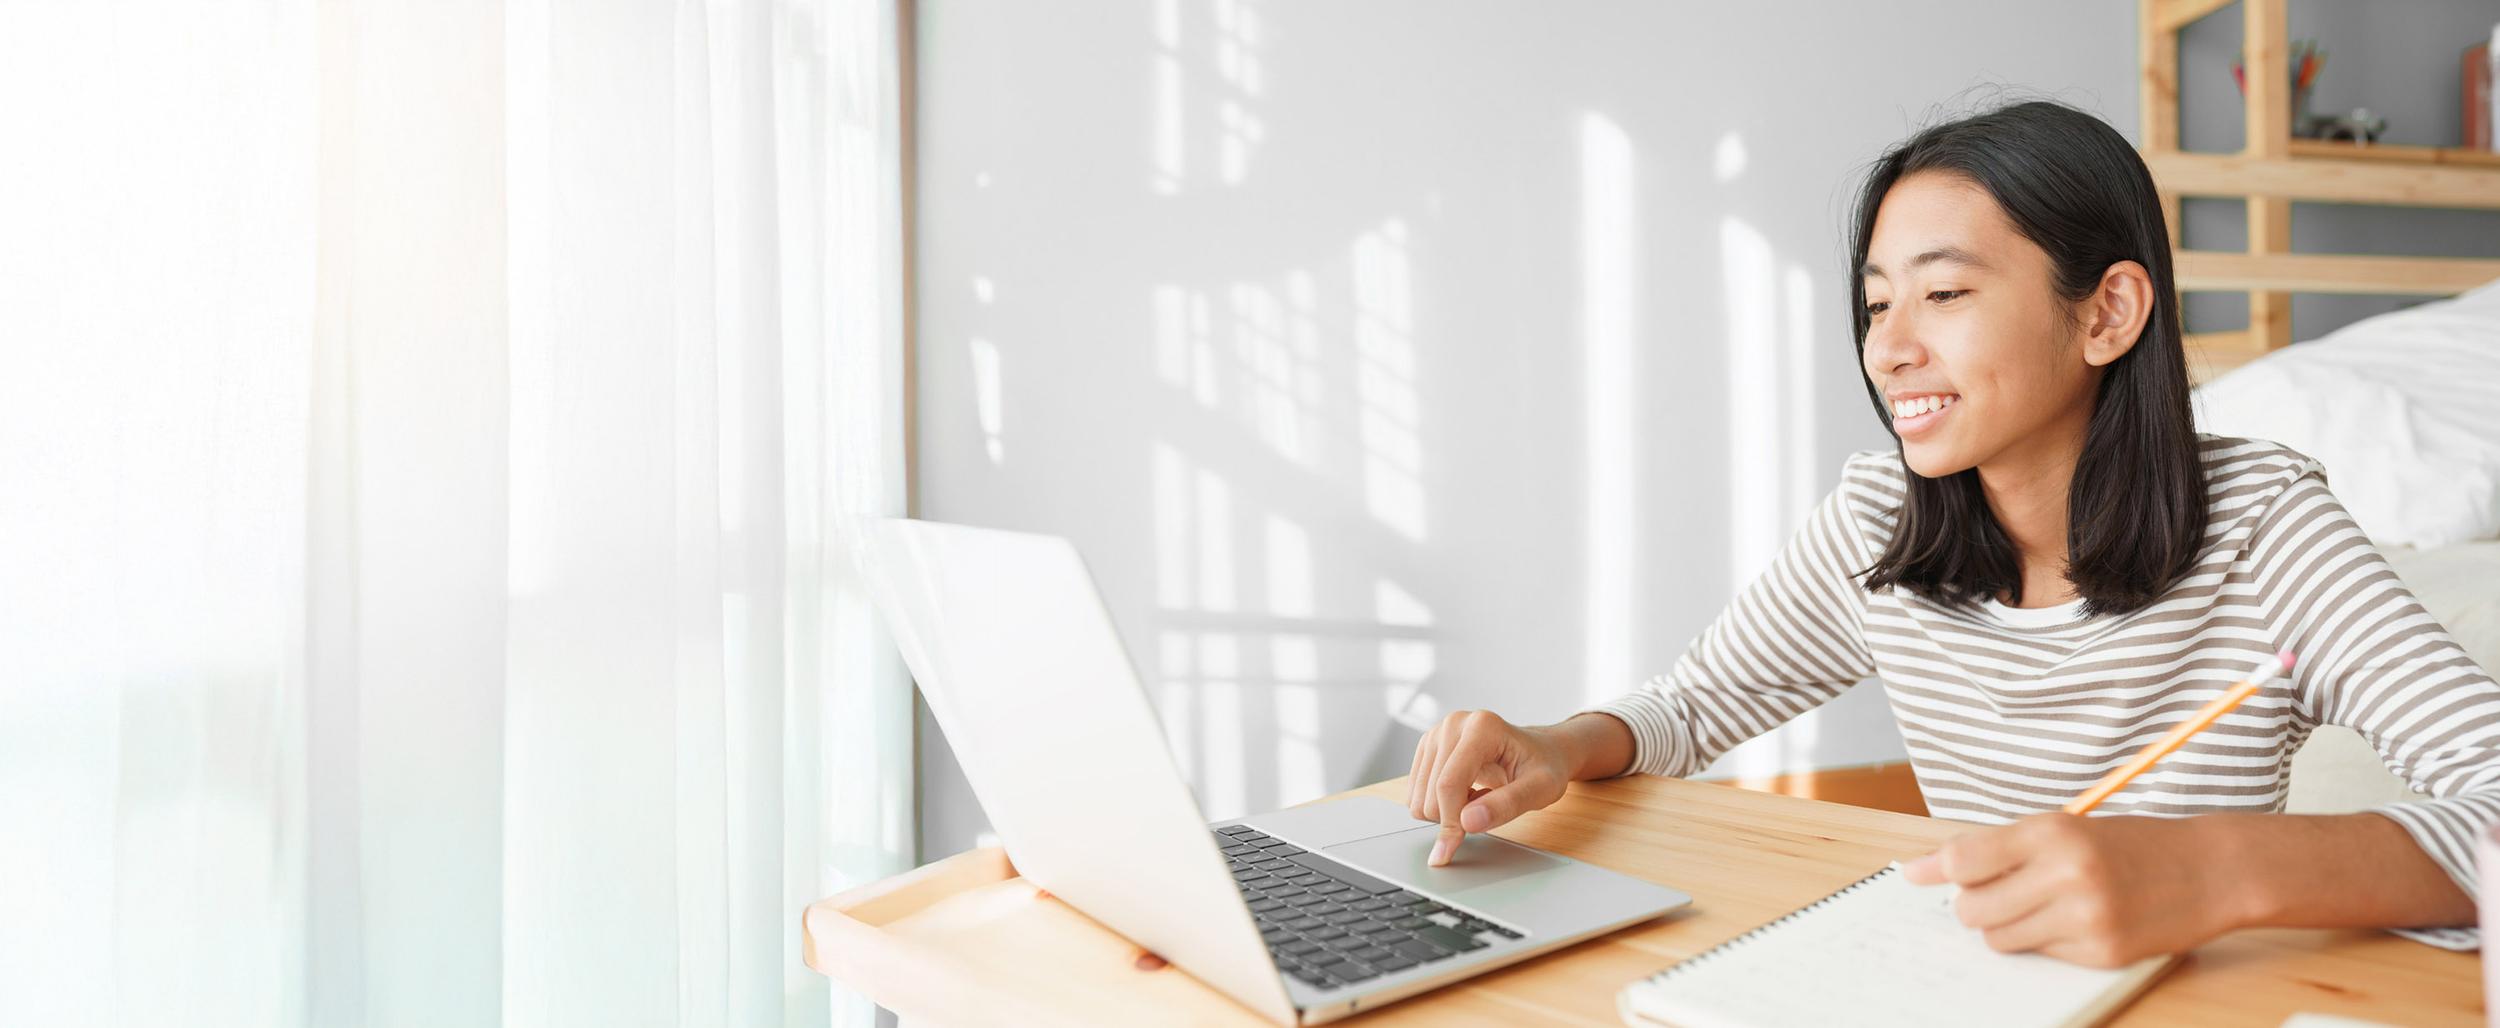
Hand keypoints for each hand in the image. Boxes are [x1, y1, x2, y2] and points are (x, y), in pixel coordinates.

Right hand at [1405, 709, 1573, 865]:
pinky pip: (1415, 793)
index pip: (1449, 784)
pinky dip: (1439, 805)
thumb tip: (1468, 822)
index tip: (1450, 852)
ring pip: (1417, 797)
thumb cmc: (1544, 767)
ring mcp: (1437, 733)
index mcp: (1482, 727)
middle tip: (1488, 810)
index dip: (1450, 823)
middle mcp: (1454, 724)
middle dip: (1453, 817)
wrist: (1541, 752)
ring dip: (1445, 811)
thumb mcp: (1540, 790)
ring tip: (1478, 798)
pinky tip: (1466, 794)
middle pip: (1430, 794)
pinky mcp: (1427, 747)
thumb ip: (1506, 805)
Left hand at [1901, 813, 2253, 967]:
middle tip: (1999, 892)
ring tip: (2039, 906)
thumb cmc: (2130, 844)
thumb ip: (1997, 847)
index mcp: (2053, 831)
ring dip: (2005, 926)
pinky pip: (2040, 955)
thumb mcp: (2065, 827)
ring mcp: (2086, 917)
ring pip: (1999, 938)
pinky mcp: (2102, 952)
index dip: (1938, 869)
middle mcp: (2067, 873)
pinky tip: (2077, 922)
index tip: (1919, 875)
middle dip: (1973, 904)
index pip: (1965, 858)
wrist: (2210, 870)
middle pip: (1972, 908)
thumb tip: (1923, 868)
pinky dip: (2046, 942)